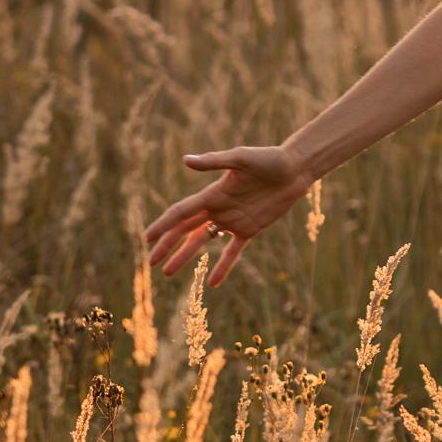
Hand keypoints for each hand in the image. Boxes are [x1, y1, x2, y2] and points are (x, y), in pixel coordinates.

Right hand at [144, 141, 305, 290]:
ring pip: (203, 242)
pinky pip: (233, 251)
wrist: (294, 169)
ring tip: (168, 272)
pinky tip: (212, 283)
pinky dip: (223, 266)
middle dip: (168, 245)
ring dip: (185, 257)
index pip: (181, 212)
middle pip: (186, 230)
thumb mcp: (242, 158)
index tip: (147, 238)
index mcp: (212, 193)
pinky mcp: (250, 229)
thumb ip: (214, 161)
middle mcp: (218, 208)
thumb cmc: (269, 159)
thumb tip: (186, 161)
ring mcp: (233, 220)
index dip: (163, 225)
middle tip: (151, 263)